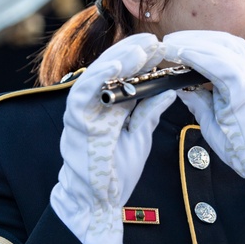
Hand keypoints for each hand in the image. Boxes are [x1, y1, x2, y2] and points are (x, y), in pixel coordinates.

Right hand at [50, 33, 175, 243]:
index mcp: (107, 105)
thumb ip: (149, 111)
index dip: (141, 59)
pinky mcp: (76, 122)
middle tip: (154, 41)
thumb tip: (168, 89)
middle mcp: (92, 103)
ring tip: (140, 47)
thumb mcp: (139, 135)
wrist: (96, 203)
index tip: (161, 47)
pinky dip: (99, 77)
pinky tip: (117, 65)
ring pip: (98, 74)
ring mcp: (82, 111)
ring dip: (119, 58)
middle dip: (132, 52)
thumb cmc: (115, 171)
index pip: (124, 74)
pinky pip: (84, 92)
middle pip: (111, 69)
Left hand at [162, 30, 244, 206]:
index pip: (225, 49)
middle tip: (168, 40)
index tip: (174, 42)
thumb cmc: (242, 145)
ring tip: (172, 45)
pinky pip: (223, 67)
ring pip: (224, 49)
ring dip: (195, 43)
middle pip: (225, 42)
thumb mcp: (212, 118)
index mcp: (244, 80)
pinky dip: (201, 57)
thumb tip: (180, 85)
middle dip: (195, 37)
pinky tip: (184, 56)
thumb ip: (199, 99)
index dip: (200, 41)